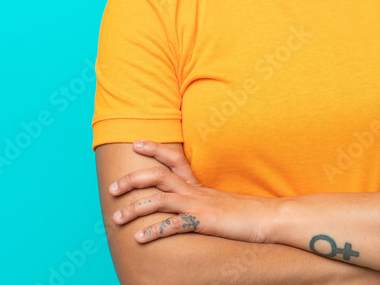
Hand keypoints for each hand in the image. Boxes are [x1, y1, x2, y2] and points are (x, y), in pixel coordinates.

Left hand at [108, 140, 273, 244]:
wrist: (268, 218)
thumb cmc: (245, 212)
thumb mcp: (220, 201)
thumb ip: (203, 199)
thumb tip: (192, 204)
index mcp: (198, 184)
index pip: (173, 158)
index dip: (154, 149)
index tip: (136, 142)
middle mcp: (194, 190)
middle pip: (157, 176)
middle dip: (132, 180)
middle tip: (112, 188)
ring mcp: (198, 205)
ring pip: (158, 200)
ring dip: (134, 208)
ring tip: (116, 217)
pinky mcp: (202, 221)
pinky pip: (172, 225)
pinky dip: (153, 231)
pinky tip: (139, 238)